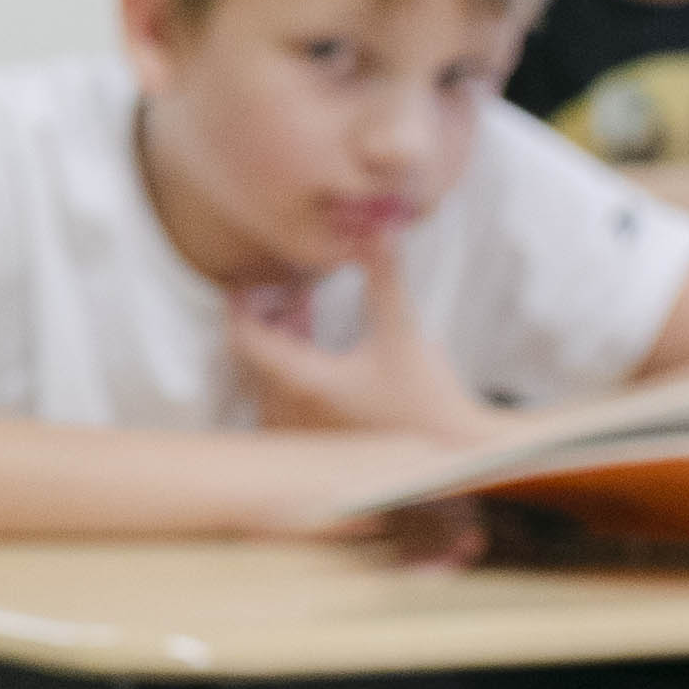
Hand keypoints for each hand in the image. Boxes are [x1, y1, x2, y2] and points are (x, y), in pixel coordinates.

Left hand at [230, 244, 485, 440]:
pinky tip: (318, 345)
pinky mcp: (314, 437)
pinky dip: (289, 365)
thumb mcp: (402, 333)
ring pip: (263, 376)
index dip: (240, 306)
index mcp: (304, 383)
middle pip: (249, 356)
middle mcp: (291, 409)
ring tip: (304, 310)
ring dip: (278, 340)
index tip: (247, 282)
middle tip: (285, 289)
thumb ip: (385, 279)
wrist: (449, 456)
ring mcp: (299, 428)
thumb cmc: (426, 401)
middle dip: (263, 317)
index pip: (244, 339)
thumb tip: (377, 231)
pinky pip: (279, 397)